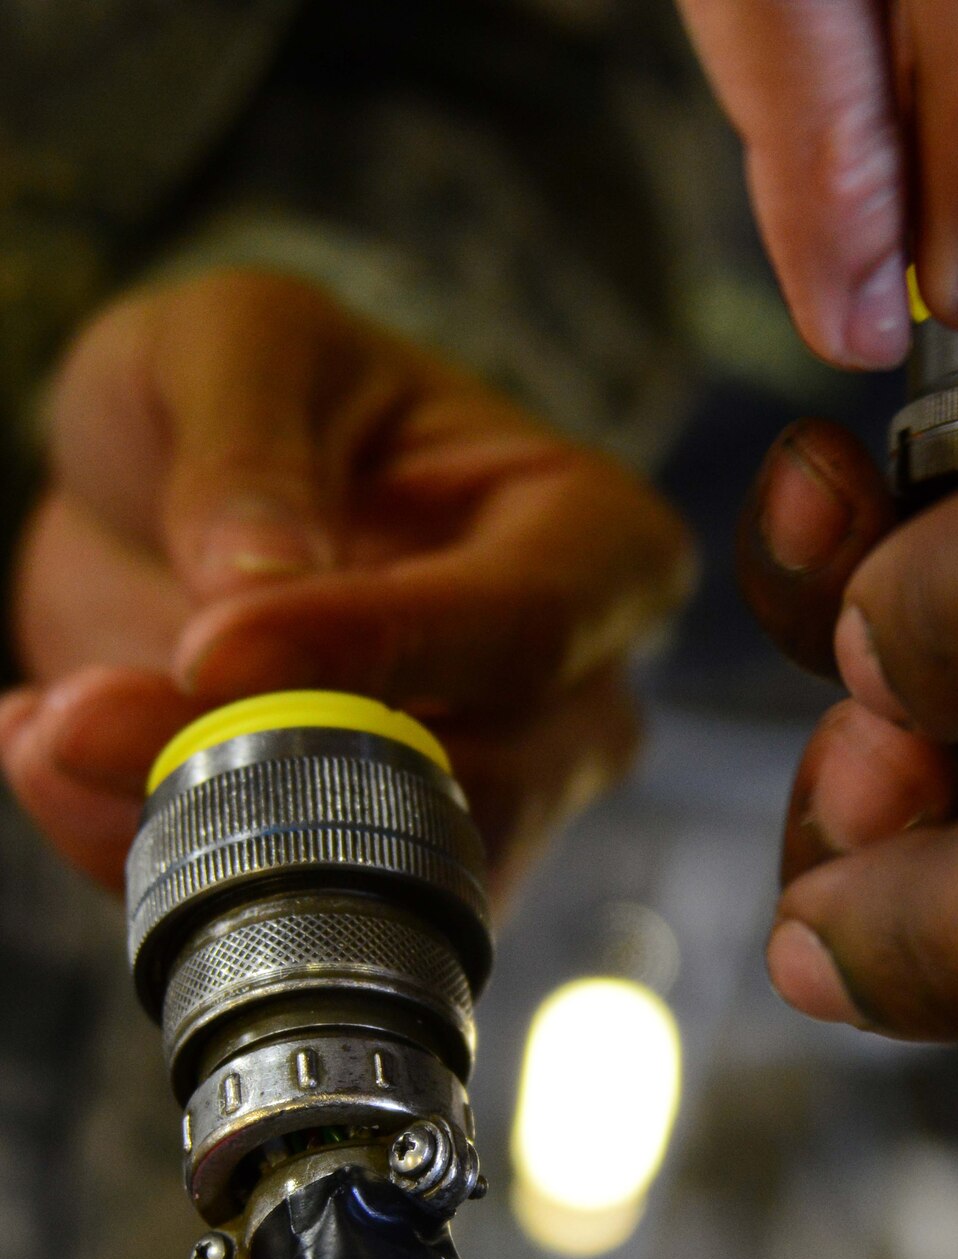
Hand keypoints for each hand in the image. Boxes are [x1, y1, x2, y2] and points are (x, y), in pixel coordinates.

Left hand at [0, 270, 691, 895]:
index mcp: (597, 549)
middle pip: (463, 785)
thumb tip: (262, 578)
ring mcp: (489, 810)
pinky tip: (51, 760)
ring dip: (190, 832)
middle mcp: (572, 702)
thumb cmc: (257, 391)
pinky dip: (146, 862)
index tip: (219, 648)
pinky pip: (276, 913)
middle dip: (266, 769)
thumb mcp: (237, 341)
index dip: (376, 649)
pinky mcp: (378, 880)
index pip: (522, 623)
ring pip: (373, 881)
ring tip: (51, 733)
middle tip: (84, 719)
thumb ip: (249, 440)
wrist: (182, 500)